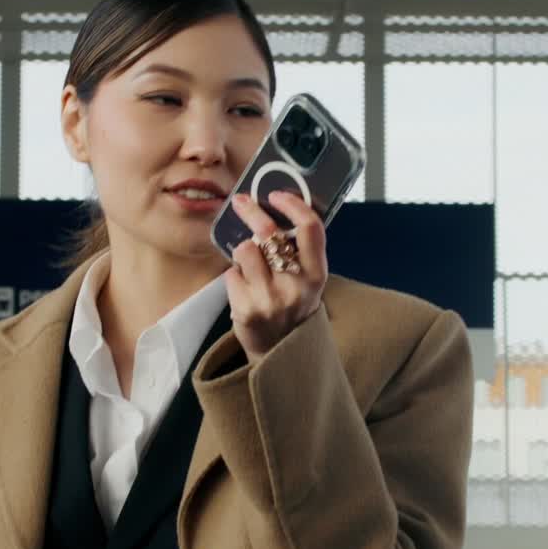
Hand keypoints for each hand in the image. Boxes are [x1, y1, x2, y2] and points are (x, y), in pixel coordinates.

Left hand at [225, 189, 327, 365]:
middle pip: (270, 233)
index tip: (276, 194)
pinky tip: (243, 290)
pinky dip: (233, 277)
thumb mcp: (308, 281)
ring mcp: (271, 299)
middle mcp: (296, 286)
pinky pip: (231, 274)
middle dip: (251, 211)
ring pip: (245, 249)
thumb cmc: (292, 308)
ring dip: (243, 252)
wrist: (280, 354)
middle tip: (240, 202)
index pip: (310, 228)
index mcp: (316, 274)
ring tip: (249, 266)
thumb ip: (299, 252)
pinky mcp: (247, 310)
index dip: (293, 205)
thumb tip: (273, 208)